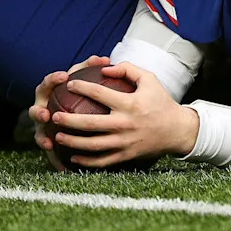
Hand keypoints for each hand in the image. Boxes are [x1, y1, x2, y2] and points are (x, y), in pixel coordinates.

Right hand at [29, 54, 109, 170]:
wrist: (70, 110)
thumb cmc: (79, 91)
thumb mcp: (83, 78)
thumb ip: (90, 67)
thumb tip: (104, 59)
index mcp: (49, 92)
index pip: (47, 83)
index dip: (53, 79)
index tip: (63, 77)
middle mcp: (43, 109)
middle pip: (35, 110)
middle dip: (38, 112)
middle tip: (46, 114)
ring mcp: (43, 127)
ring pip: (38, 133)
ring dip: (41, 138)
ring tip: (48, 143)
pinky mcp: (49, 142)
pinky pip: (51, 153)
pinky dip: (55, 159)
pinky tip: (64, 167)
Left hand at [47, 62, 198, 168]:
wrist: (176, 130)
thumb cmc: (160, 101)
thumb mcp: (149, 79)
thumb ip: (127, 69)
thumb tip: (104, 69)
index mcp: (130, 104)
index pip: (99, 94)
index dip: (81, 87)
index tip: (69, 84)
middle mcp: (125, 124)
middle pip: (90, 123)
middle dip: (68, 120)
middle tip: (53, 115)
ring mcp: (124, 142)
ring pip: (92, 145)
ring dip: (72, 141)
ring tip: (57, 135)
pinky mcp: (126, 155)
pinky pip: (102, 161)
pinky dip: (85, 161)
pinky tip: (72, 156)